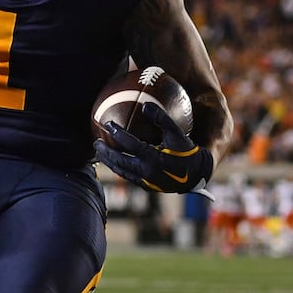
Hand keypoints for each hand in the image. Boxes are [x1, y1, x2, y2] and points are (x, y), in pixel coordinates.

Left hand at [94, 103, 213, 192]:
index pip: (130, 145)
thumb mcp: (177, 134)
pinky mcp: (146, 186)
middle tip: (96, 142)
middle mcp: (147, 171)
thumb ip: (162, 119)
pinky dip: (119, 169)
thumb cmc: (186, 152)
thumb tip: (145, 105)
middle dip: (106, 152)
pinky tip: (115, 162)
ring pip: (122, 172)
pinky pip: (128, 177)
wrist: (196, 174)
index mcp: (153, 158)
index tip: (108, 124)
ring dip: (109, 162)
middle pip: (120, 161)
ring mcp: (145, 181)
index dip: (117, 133)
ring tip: (100, 153)